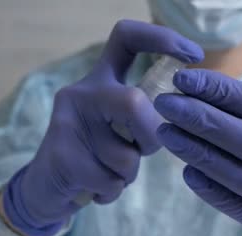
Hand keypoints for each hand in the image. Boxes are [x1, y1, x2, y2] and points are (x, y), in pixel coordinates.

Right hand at [2, 20, 203, 235]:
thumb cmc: (94, 156)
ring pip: (126, 155)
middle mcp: (82, 92)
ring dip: (128, 175)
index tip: (194, 56)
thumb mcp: (119, 127)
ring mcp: (68, 121)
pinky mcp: (62, 154)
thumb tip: (187, 112)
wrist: (46, 188)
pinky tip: (94, 188)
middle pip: (134, 102)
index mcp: (100, 79)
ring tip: (107, 173)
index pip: (127, 38)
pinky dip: (112, 192)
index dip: (163, 39)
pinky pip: (110, 180)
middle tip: (140, 152)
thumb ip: (143, 114)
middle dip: (150, 137)